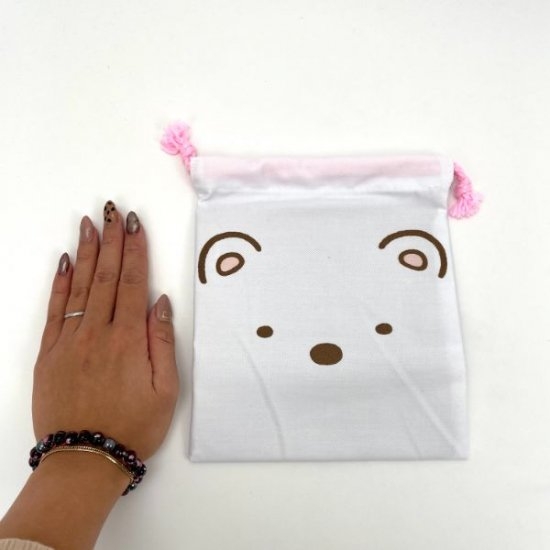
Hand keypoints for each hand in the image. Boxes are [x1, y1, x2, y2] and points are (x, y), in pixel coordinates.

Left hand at [32, 201, 178, 459]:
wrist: (84, 459)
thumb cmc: (133, 427)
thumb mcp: (165, 390)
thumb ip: (163, 343)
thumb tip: (162, 304)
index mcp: (128, 340)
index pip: (132, 283)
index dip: (135, 250)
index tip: (135, 224)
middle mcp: (97, 333)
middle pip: (106, 275)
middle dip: (112, 239)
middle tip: (113, 210)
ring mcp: (69, 341)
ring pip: (80, 286)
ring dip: (86, 251)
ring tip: (90, 223)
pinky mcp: (49, 354)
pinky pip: (55, 310)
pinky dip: (60, 284)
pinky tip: (65, 262)